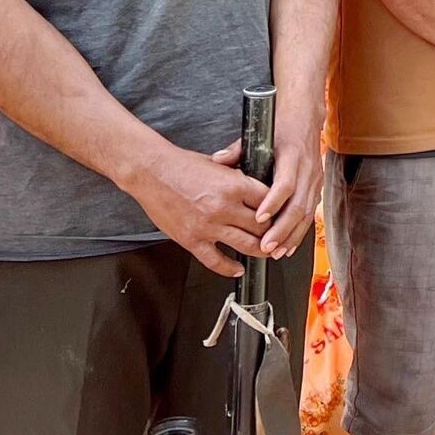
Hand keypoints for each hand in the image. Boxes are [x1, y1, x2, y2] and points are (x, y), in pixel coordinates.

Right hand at [126, 142, 274, 277]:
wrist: (151, 171)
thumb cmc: (183, 165)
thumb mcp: (221, 165)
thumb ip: (240, 179)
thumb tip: (259, 189)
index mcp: (234, 185)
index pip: (269, 202)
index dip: (279, 210)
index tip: (283, 214)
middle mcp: (224, 207)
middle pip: (262, 226)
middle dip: (274, 232)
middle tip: (279, 236)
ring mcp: (208, 226)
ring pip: (245, 245)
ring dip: (260, 251)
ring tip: (266, 253)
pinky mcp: (191, 239)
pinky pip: (215, 260)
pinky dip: (229, 268)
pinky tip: (237, 269)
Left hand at [252, 105, 324, 259]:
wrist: (306, 119)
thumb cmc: (282, 127)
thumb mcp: (259, 134)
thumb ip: (237, 150)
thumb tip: (217, 160)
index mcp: (292, 155)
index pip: (285, 183)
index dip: (273, 202)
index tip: (259, 217)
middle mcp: (307, 170)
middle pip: (298, 205)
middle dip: (282, 229)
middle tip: (265, 246)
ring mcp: (315, 180)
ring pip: (307, 214)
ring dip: (291, 235)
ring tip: (276, 252)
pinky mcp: (317, 188)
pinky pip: (310, 215)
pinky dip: (299, 232)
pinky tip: (288, 246)